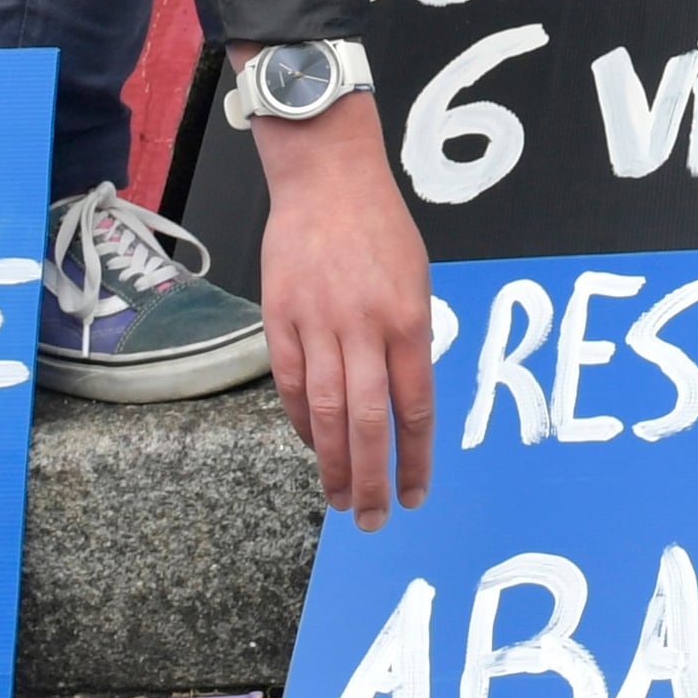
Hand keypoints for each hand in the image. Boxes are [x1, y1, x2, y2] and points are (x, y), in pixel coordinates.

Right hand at [255, 94, 434, 529]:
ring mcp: (317, 324)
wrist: (328, 178)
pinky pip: (292, 385)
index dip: (416, 459)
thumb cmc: (381, 229)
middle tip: (371, 519)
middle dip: (371, 480)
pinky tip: (314, 446)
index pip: (415, 408)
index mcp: (408, 320)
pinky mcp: (279, 318)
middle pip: (368, 423)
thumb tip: (403, 403)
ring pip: (325, 413)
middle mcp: (363, 328)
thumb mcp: (417, 281)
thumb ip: (411, 341)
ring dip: (332, 464)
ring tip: (338, 499)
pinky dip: (303, 422)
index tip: (416, 494)